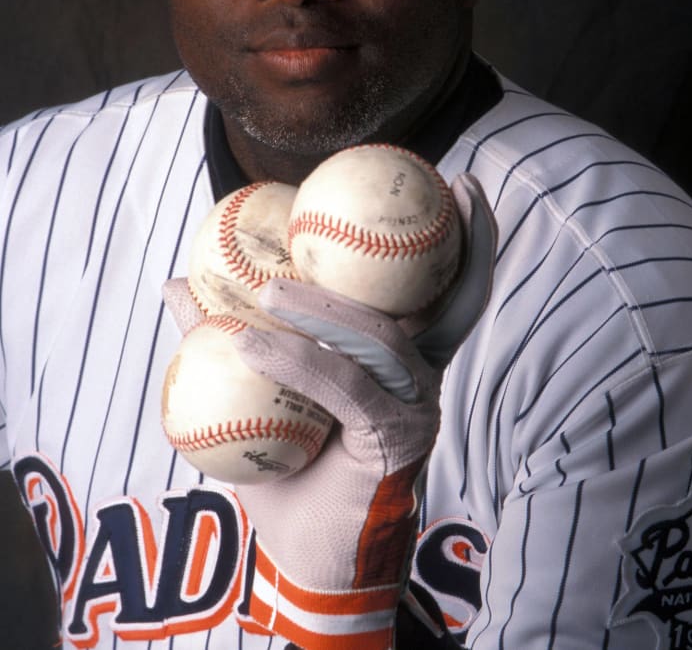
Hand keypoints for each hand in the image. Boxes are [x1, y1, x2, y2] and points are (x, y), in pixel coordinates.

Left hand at [162, 173, 495, 648]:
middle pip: (454, 300)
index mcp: (402, 354)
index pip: (437, 286)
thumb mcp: (255, 390)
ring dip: (325, 307)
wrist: (305, 557)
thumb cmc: (289, 471)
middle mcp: (421, 373)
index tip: (454, 181)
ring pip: (381, 337)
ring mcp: (415, 405)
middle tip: (454, 186)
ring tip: (267, 291)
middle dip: (466, 243)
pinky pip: (344, 385)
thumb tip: (179, 283)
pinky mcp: (394, 438)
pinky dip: (298, 360)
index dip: (459, 236)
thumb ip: (224, 334)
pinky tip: (250, 342)